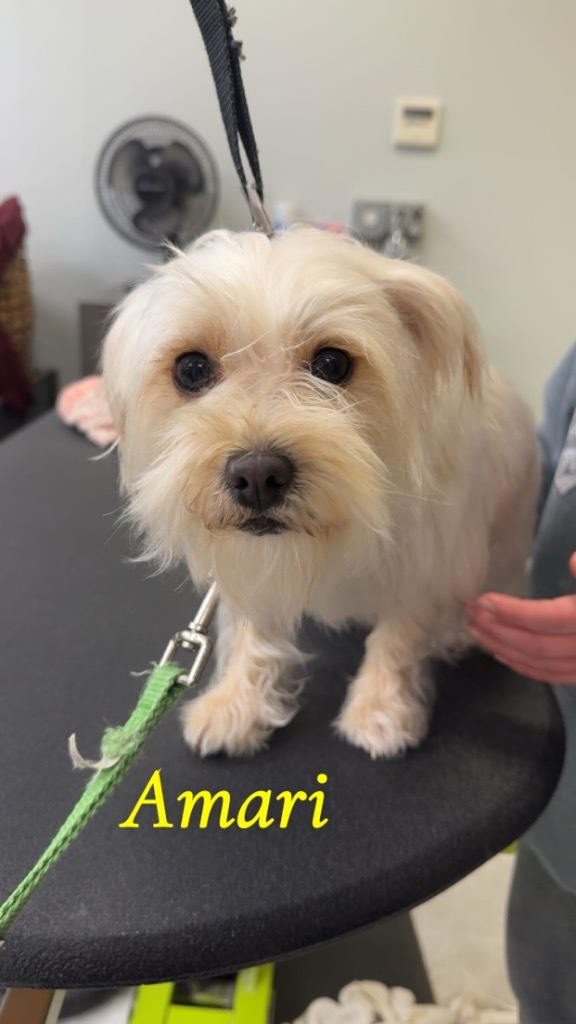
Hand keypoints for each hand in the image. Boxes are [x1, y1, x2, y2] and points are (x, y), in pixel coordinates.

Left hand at [466, 552, 575, 683]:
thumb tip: (572, 560)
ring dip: (504, 647)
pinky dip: (525, 667)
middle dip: (498, 629)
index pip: (549, 619)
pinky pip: (553, 675)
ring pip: (540, 662)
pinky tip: (501, 654)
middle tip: (470, 613)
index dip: (513, 612)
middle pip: (537, 644)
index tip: (483, 601)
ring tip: (475, 631)